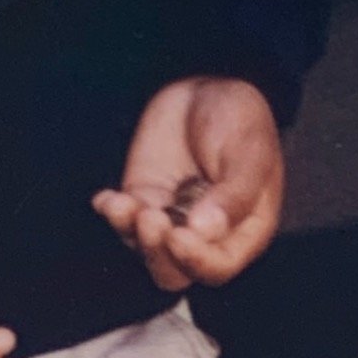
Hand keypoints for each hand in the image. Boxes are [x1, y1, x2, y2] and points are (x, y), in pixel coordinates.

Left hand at [93, 78, 284, 291]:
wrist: (207, 86)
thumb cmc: (240, 118)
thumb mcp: (249, 150)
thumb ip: (235, 194)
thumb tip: (206, 231)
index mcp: (243, 231)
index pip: (217, 267)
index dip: (196, 261)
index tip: (178, 236)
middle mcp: (206, 237)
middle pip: (176, 272)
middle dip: (157, 252)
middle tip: (149, 218)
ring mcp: (171, 222)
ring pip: (146, 252)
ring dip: (132, 234)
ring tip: (126, 204)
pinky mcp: (143, 204)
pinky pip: (123, 224)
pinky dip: (113, 214)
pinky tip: (107, 199)